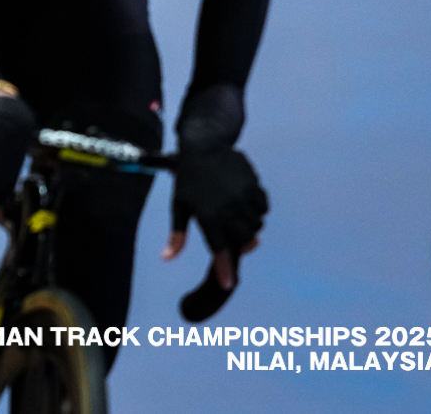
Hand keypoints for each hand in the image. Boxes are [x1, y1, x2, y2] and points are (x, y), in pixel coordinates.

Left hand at [168, 148, 266, 284]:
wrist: (203, 146)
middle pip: (245, 240)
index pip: (218, 249)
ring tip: (238, 217)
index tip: (228, 283)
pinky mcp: (254, 185)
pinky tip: (246, 203)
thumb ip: (177, 235)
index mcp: (206, 215)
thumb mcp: (179, 206)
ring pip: (256, 225)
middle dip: (242, 243)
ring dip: (250, 226)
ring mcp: (242, 196)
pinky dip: (258, 210)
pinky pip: (263, 207)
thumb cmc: (188, 180)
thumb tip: (167, 257)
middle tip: (234, 235)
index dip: (223, 268)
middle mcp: (227, 208)